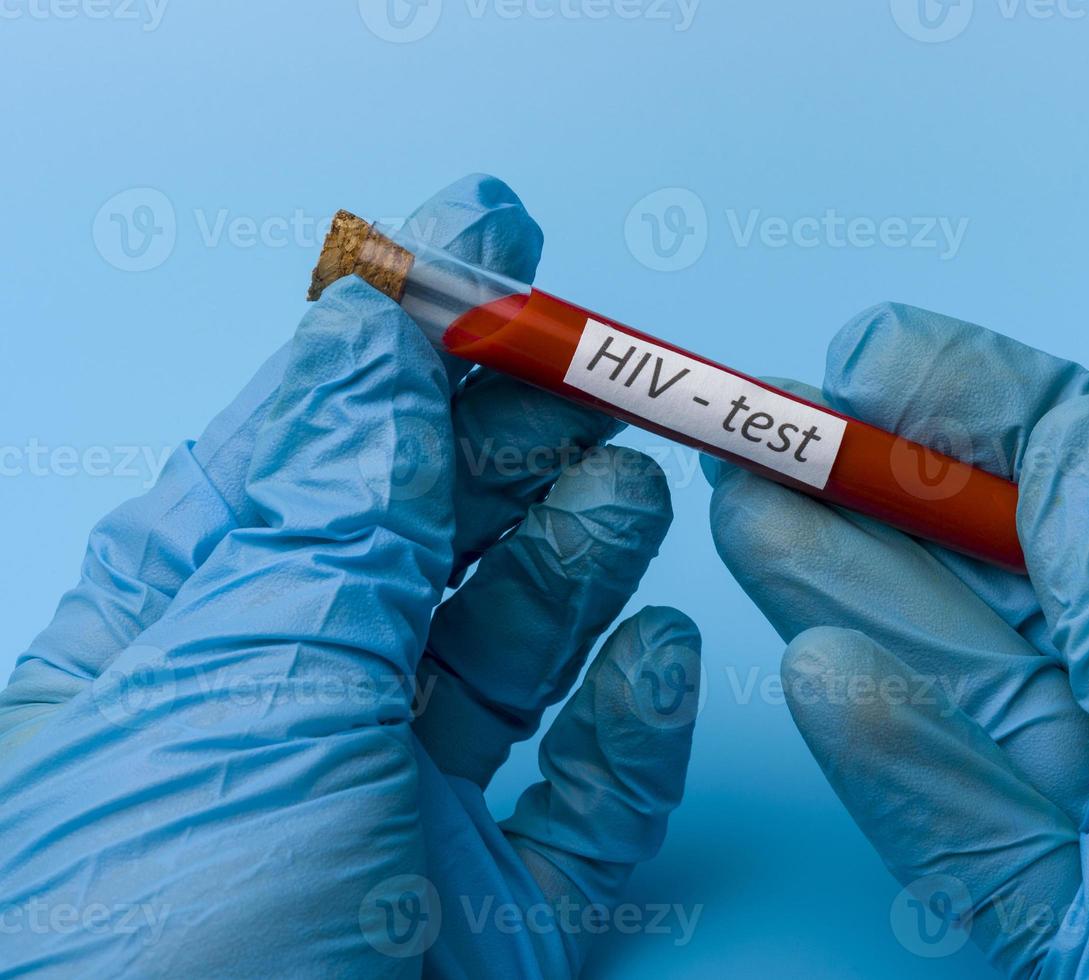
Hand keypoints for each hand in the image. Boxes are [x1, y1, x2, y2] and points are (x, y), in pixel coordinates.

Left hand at [0, 175, 701, 977]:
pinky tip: (652, 657)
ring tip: (629, 482)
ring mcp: (399, 833)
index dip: (387, 336)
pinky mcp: (501, 929)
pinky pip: (584, 806)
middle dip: (506, 434)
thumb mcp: (233, 700)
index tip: (479, 239)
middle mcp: (290, 731)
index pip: (296, 454)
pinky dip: (628, 725)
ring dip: (575, 557)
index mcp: (176, 659)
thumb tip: (365, 337)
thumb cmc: (146, 970)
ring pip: (510, 658)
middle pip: (419, 541)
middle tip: (595, 356)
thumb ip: (322, 517)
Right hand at [706, 302, 1088, 976]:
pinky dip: (898, 766)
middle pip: (1027, 580)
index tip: (881, 358)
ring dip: (859, 604)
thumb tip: (1067, 440)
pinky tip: (826, 677)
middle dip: (892, 499)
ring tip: (754, 519)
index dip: (999, 407)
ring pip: (977, 697)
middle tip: (770, 433)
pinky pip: (972, 840)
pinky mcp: (1081, 926)